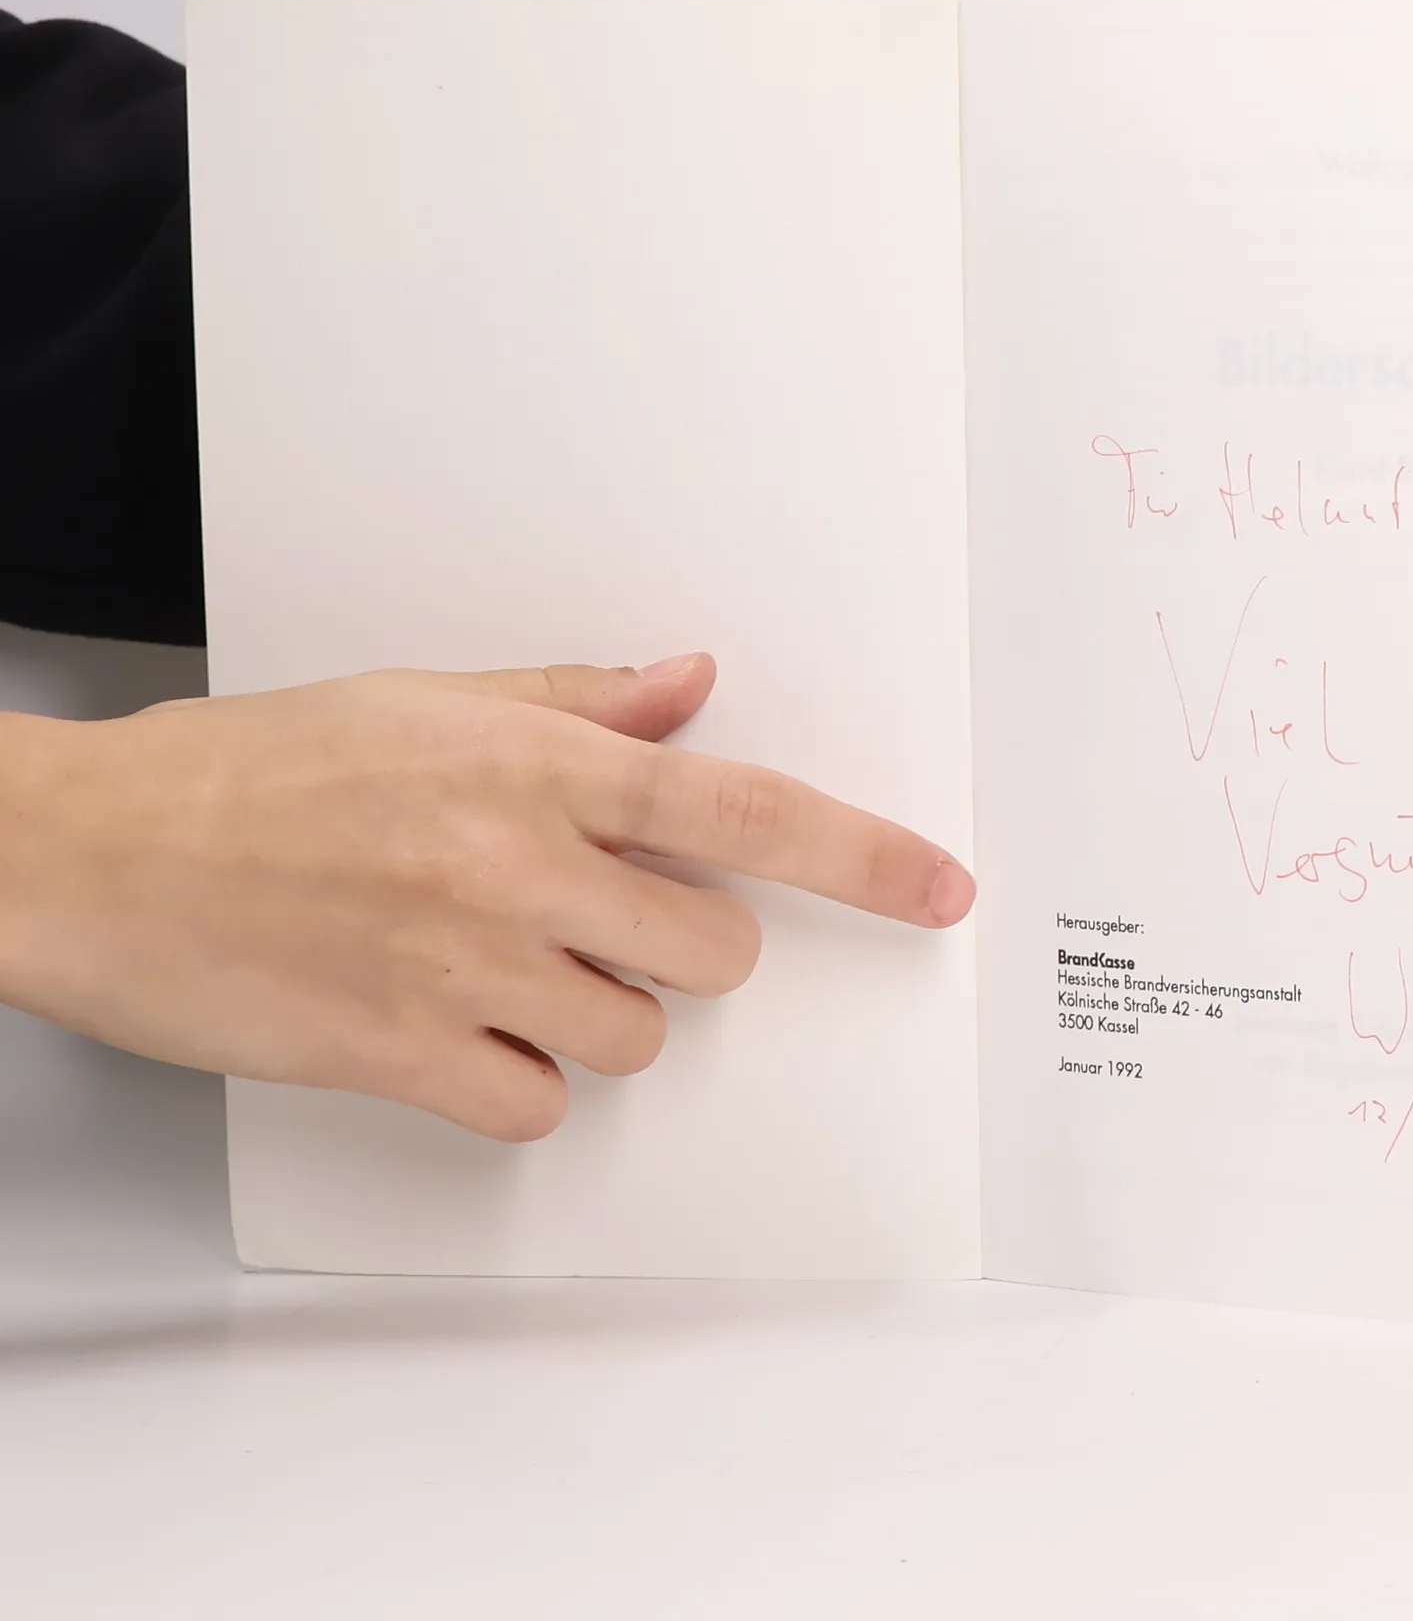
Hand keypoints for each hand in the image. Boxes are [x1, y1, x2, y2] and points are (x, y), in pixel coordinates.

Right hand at [0, 655, 973, 1140]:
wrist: (96, 852)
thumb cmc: (255, 769)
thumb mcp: (425, 700)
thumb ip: (579, 703)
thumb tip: (692, 683)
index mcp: (536, 766)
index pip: (745, 811)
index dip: (863, 856)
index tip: (940, 888)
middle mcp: (519, 867)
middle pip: (713, 951)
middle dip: (678, 943)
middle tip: (591, 913)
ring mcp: (466, 971)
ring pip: (635, 1037)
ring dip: (591, 1011)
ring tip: (492, 959)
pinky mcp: (405, 1059)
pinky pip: (535, 1106)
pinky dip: (512, 1080)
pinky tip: (448, 1023)